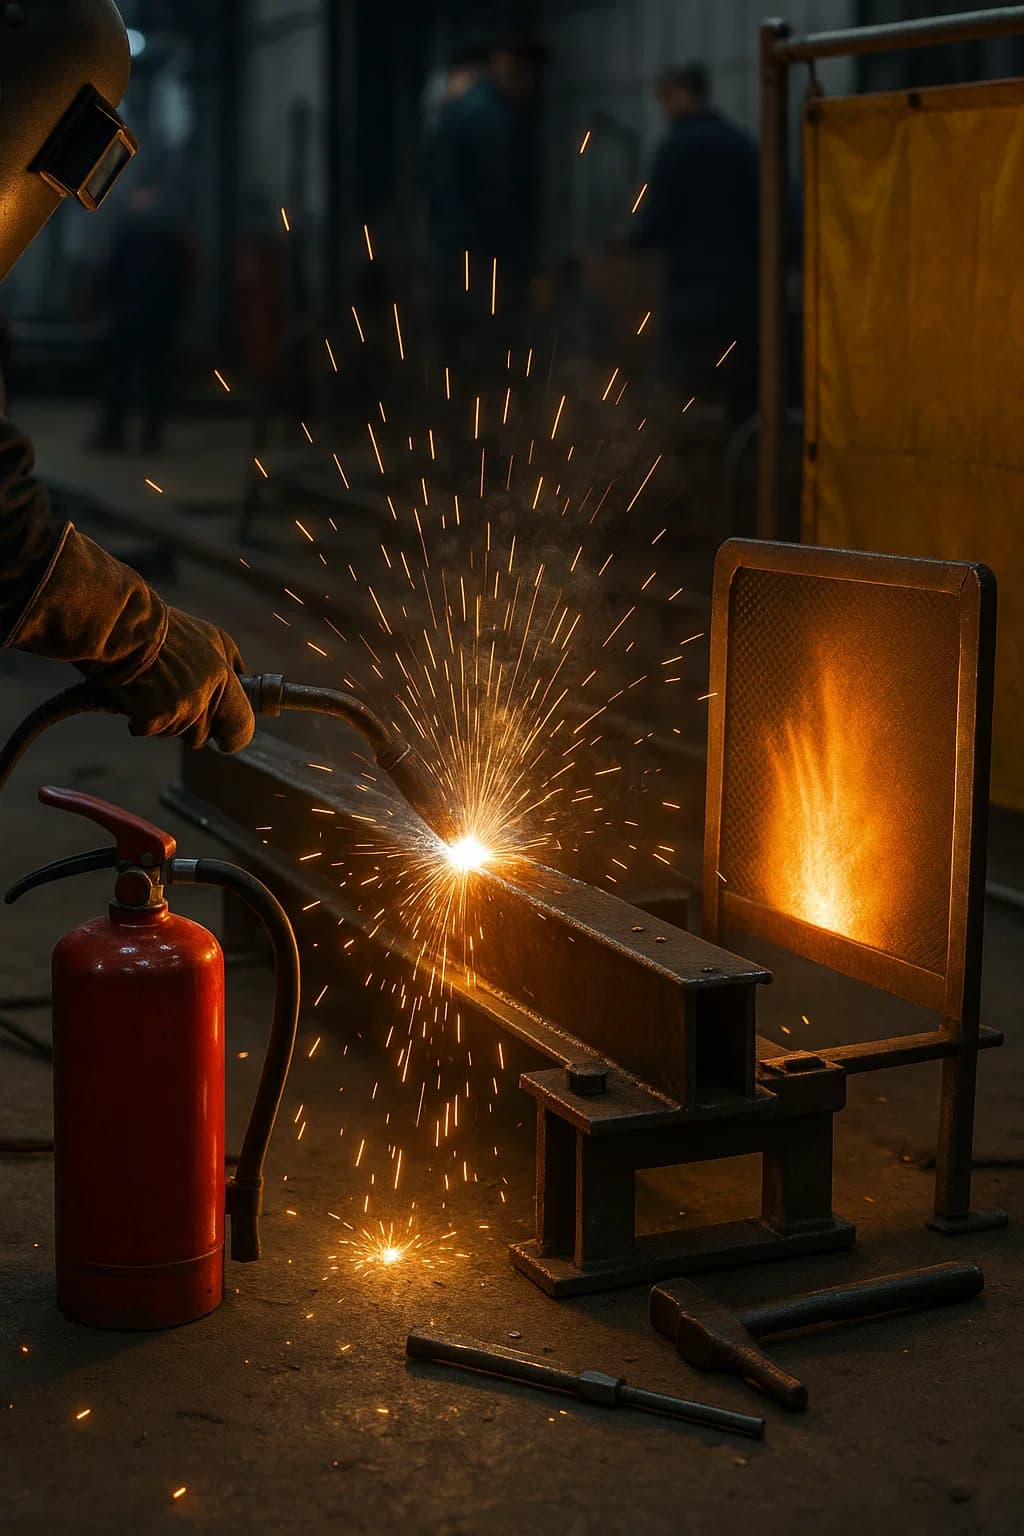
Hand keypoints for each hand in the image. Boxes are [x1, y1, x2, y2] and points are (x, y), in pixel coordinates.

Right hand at [111, 607, 253, 751]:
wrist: (126, 627)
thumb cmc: (170, 631)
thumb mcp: (216, 639)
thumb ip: (235, 666)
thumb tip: (246, 684)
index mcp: (223, 680)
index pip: (241, 728)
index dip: (233, 737)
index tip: (225, 739)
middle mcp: (203, 699)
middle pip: (201, 737)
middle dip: (189, 724)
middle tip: (175, 696)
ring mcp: (177, 711)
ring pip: (173, 733)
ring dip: (164, 719)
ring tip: (154, 686)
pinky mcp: (150, 719)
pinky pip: (147, 730)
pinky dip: (139, 717)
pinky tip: (137, 693)